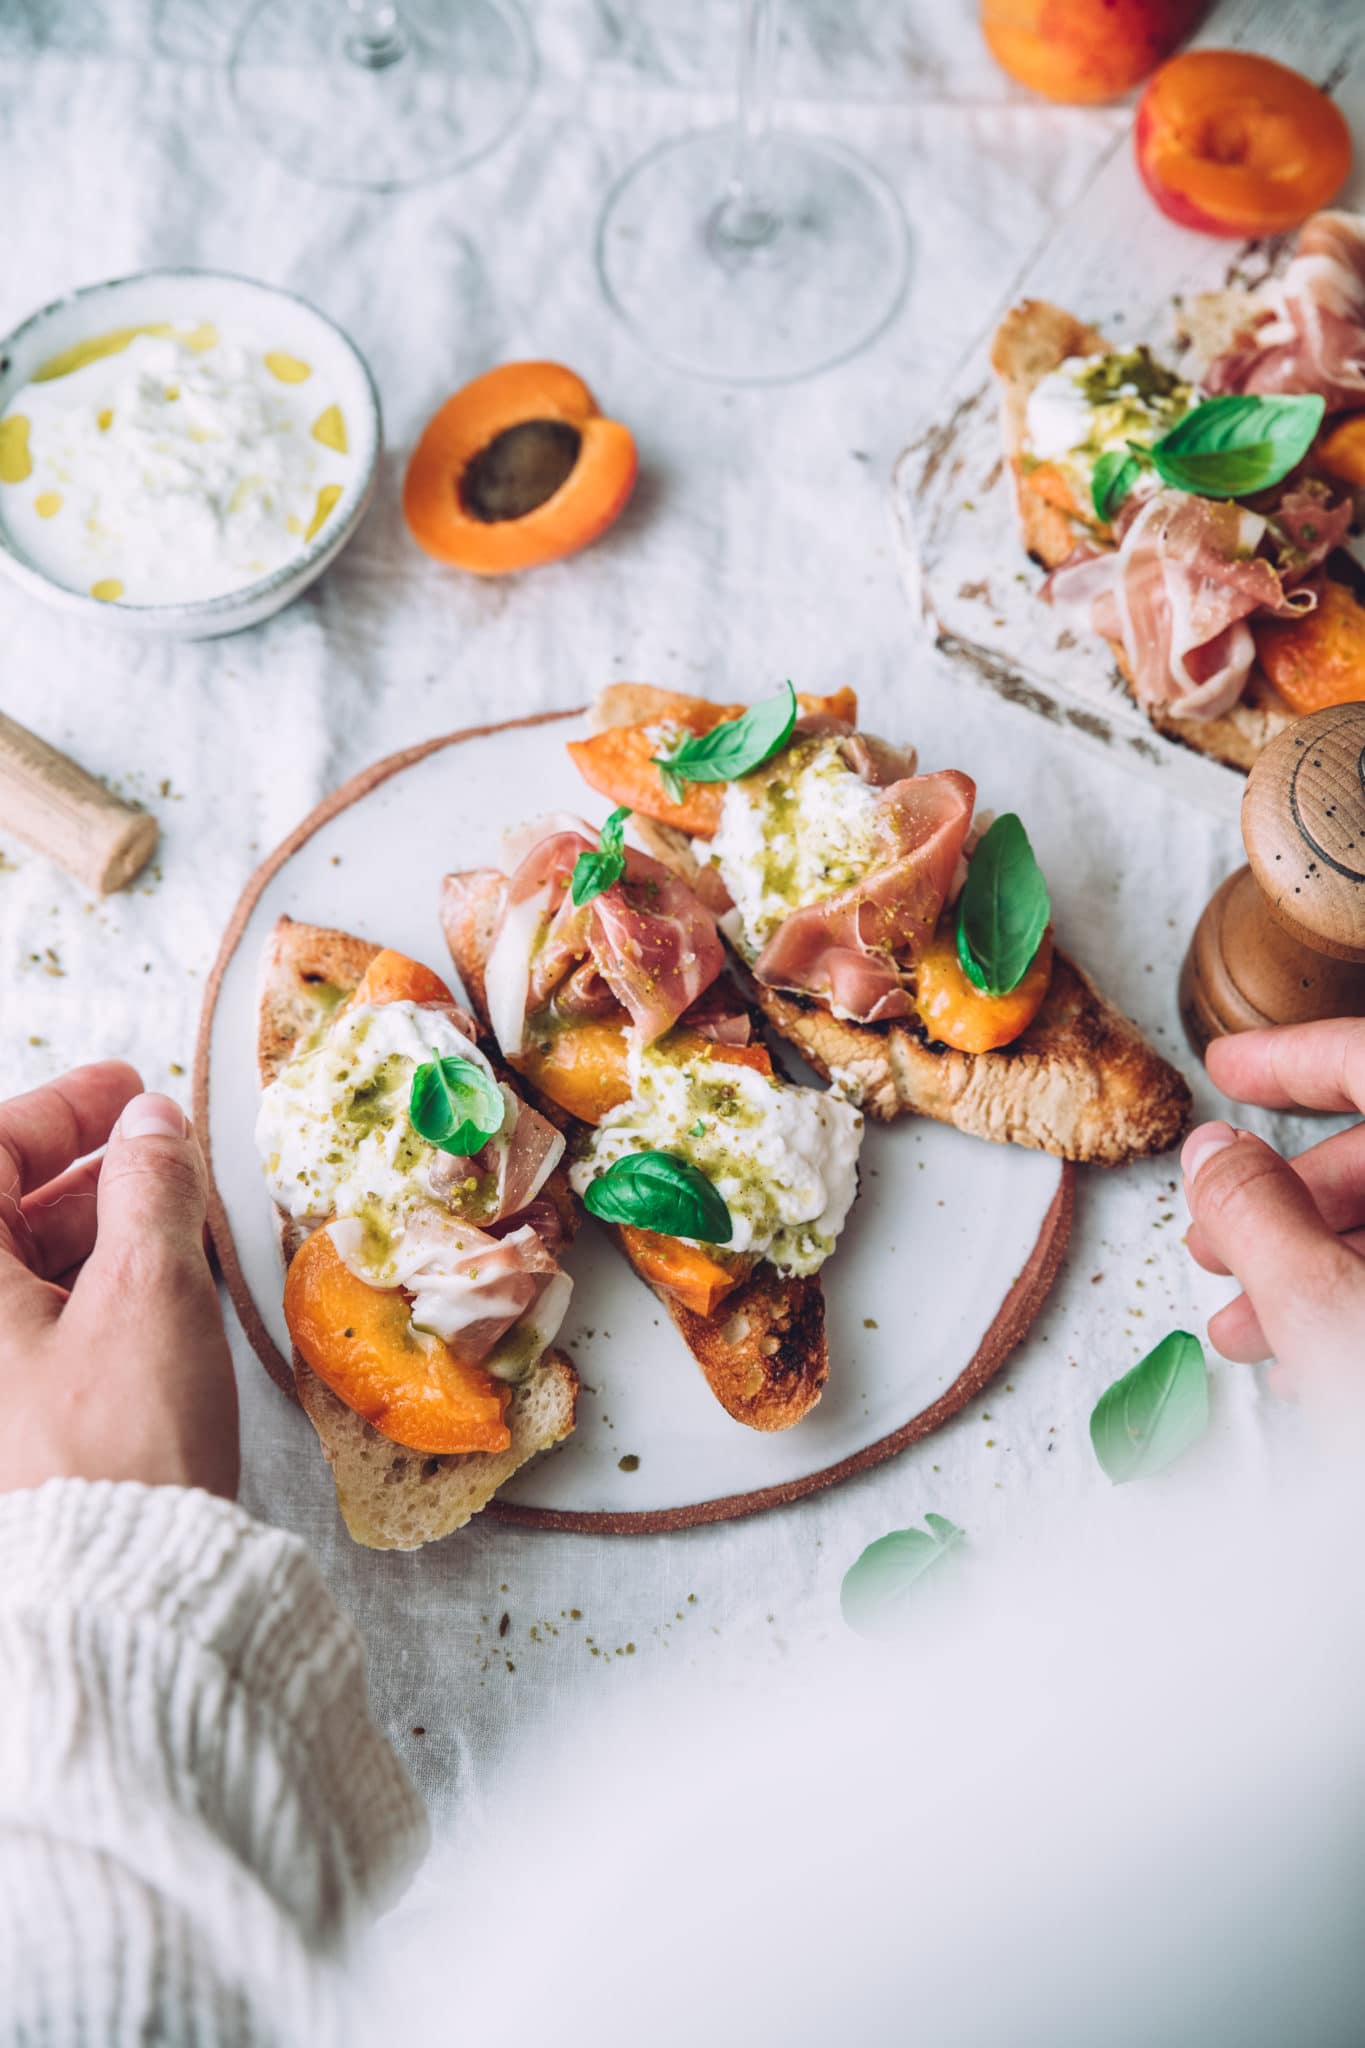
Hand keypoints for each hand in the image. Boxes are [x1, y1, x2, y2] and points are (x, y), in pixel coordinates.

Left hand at [0, 1063, 237, 1496]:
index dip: (64, 1109)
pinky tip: (149, 1306)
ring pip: (13, 1280)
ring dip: (89, 1242)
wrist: (105, 1606)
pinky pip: (22, 1340)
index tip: (130, 1092)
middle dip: (82, 1178)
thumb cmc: (113, 1451)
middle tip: (160, 1158)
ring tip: (174, 1234)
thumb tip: (151, 1127)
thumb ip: (149, 1186)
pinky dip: (79, 1306)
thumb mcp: (149, 1291)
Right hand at [1182, 1020, 1364, 1391]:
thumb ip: (1258, 1215)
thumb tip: (1217, 1152)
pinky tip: (1307, 1365)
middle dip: (1290, 1200)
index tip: (1229, 1067)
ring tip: (1242, 1329)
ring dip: (1315, 1270)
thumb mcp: (1326, 1314)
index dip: (1297, 1061)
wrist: (1364, 1541)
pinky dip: (1361, 1312)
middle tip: (1215, 1237)